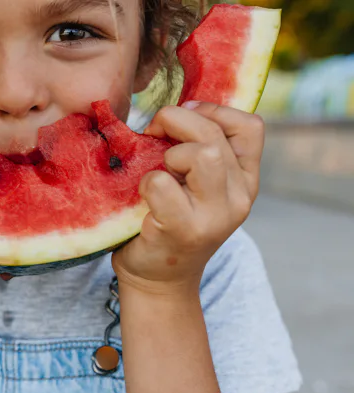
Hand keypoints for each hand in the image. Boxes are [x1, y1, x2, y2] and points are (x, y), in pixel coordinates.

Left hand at [112, 101, 264, 292]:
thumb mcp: (198, 187)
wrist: (159, 280)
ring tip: (158, 171)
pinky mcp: (184, 229)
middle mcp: (239, 198)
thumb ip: (200, 153)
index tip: (182, 118)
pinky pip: (161, 183)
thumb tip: (175, 110)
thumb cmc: (170, 223)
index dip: (212, 111)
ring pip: (201, 155)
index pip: (250, 126)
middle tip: (153, 136)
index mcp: (246, 181)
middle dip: (177, 123)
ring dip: (168, 154)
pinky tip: (143, 198)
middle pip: (214, 136)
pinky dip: (145, 182)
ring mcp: (214, 216)